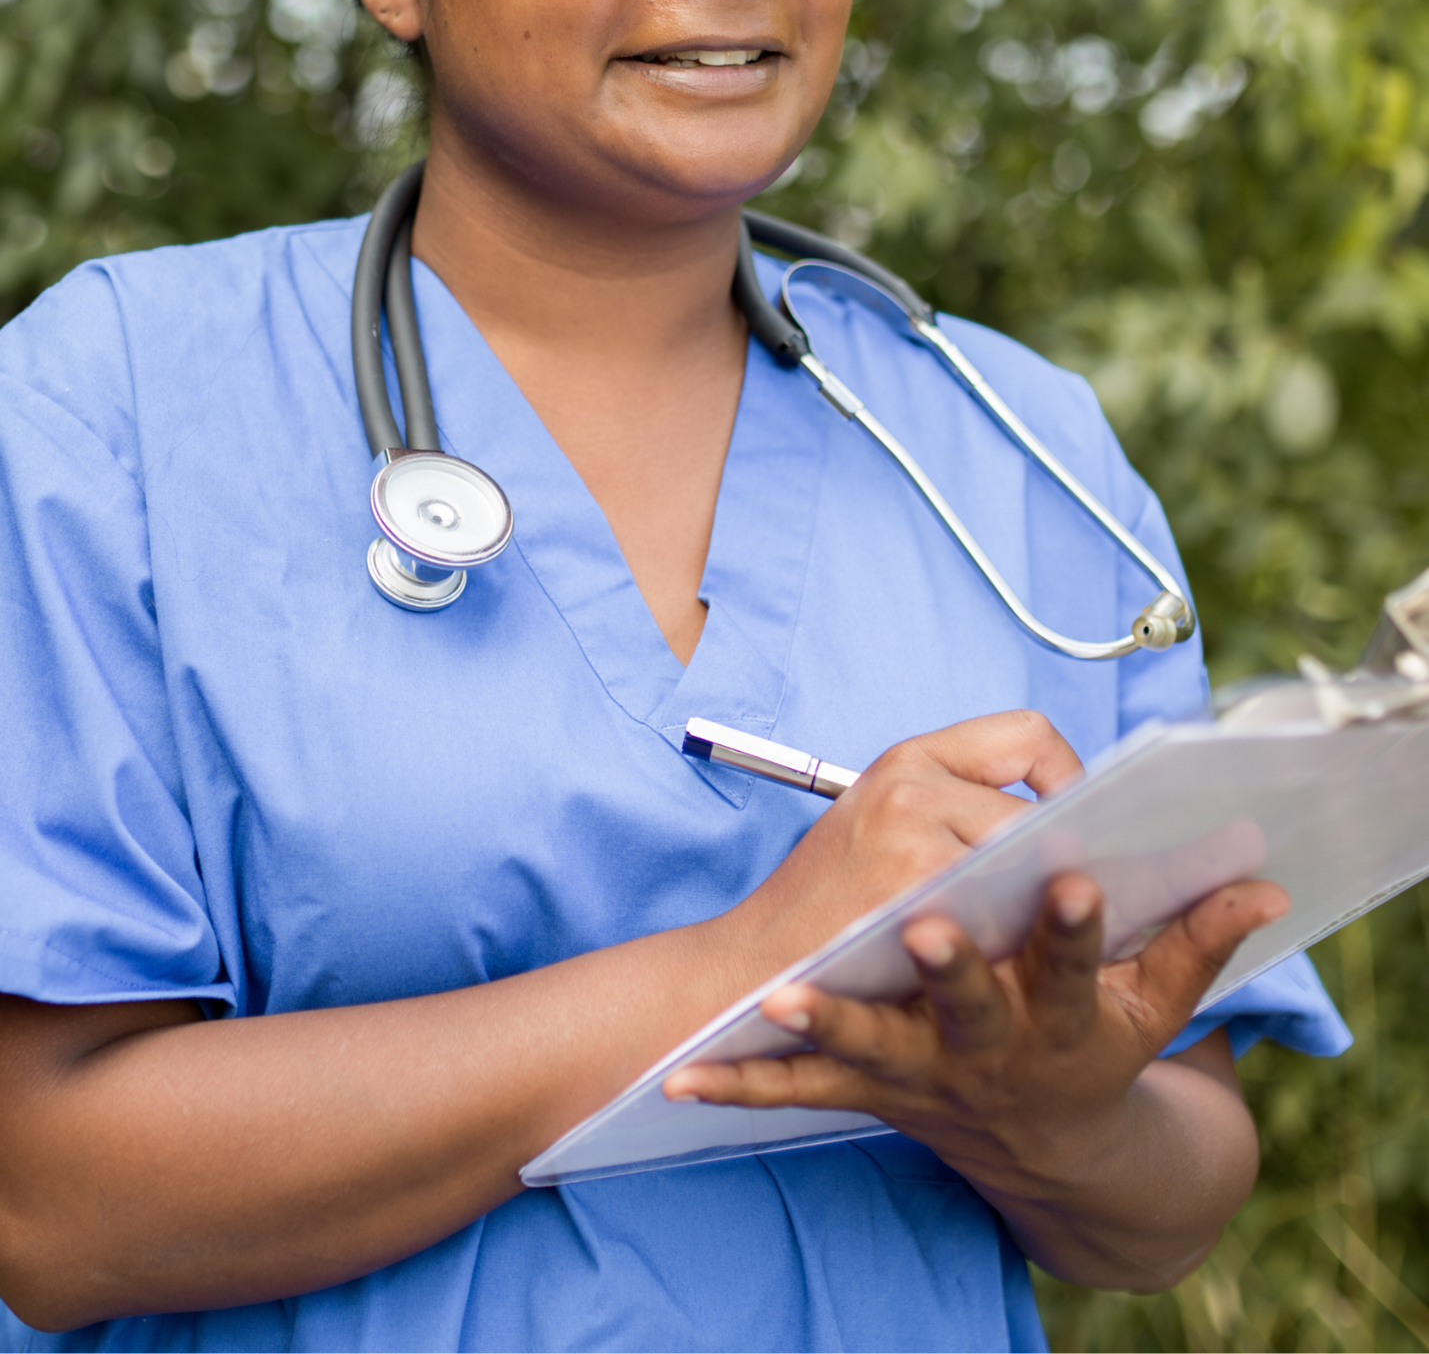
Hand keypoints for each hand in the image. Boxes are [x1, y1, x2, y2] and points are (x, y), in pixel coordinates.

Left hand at [670, 871, 1285, 1211]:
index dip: (1075, 923)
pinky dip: (744, 1083)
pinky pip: (798, 1092)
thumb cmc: (1092, 1052)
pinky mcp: (869, 1091)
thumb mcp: (1152, 1009)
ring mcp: (921, 1074)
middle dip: (952, 966)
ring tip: (778, 998)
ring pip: (869, 1047)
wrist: (1039, 1151)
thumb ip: (1195, 941)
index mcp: (1059, 1019)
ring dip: (824, 1026)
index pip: (1073, 962)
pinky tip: (685, 1078)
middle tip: (928, 924)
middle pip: (969, 1006)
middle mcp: (988, 1049)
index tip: (1072, 874)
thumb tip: (1262, 880)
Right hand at [717, 710, 1084, 982]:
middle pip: (1040, 811)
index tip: (1077, 823)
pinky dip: (1028, 942)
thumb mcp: (874, 826)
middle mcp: (912, 787)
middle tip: (1083, 898)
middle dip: (1068, 858)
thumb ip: (954, 810)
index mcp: (908, 761)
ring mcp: (916, 841)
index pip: (1026, 735)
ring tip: (1061, 935)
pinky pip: (1010, 916)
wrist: (750, 975)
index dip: (1068, 775)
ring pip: (1033, 864)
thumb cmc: (823, 913)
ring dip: (1054, 904)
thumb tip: (1066, 829)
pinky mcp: (918, 900)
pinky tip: (1030, 968)